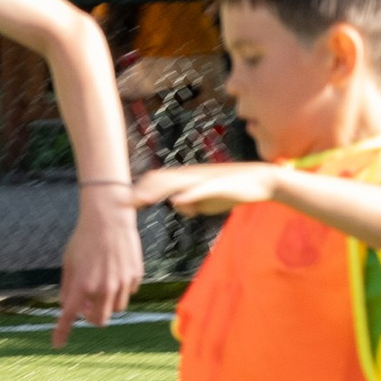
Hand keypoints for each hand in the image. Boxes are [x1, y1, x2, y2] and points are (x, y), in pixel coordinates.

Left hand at [53, 185, 143, 348]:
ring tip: (101, 284)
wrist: (109, 218)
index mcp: (82, 285)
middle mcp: (103, 288)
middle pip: (100, 320)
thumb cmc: (84, 239)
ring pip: (115, 308)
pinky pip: (128, 293)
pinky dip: (120, 290)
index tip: (57, 344)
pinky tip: (115, 271)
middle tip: (87, 306)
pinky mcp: (135, 277)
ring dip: (106, 303)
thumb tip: (68, 306)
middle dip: (92, 317)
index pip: (69, 316)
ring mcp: (122, 284)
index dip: (61, 332)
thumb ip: (68, 287)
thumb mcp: (69, 262)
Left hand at [131, 160, 275, 217]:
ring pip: (175, 182)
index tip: (123, 202)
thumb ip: (190, 204)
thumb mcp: (206, 203)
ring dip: (155, 191)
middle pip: (159, 179)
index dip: (139, 190)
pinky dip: (187, 195)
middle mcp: (190, 176)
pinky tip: (175, 201)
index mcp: (186, 180)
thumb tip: (176, 204)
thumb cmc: (231, 190)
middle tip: (122, 203)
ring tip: (139, 200)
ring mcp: (203, 179)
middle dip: (140, 190)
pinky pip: (200, 189)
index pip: (156, 182)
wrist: (259, 181)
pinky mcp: (217, 185)